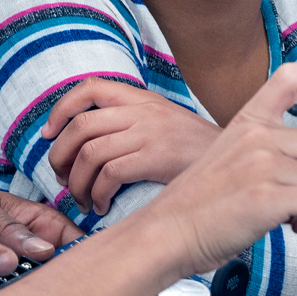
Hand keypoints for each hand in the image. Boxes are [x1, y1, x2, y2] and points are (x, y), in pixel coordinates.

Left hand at [40, 79, 218, 213]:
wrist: (246, 162)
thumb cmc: (203, 153)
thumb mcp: (170, 124)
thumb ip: (136, 124)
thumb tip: (94, 143)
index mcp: (145, 99)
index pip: (89, 88)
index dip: (60, 110)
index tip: (50, 135)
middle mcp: (144, 111)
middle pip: (79, 126)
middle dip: (59, 155)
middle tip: (61, 178)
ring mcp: (150, 133)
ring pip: (88, 152)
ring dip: (75, 182)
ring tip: (81, 199)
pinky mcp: (156, 158)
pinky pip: (109, 175)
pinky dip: (96, 195)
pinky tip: (101, 207)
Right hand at [150, 63, 296, 276]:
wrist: (168, 233)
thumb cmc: (203, 203)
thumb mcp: (232, 154)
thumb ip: (273, 148)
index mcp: (249, 120)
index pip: (292, 77)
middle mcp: (258, 136)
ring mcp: (263, 164)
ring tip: (294, 216)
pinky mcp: (267, 196)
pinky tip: (294, 227)